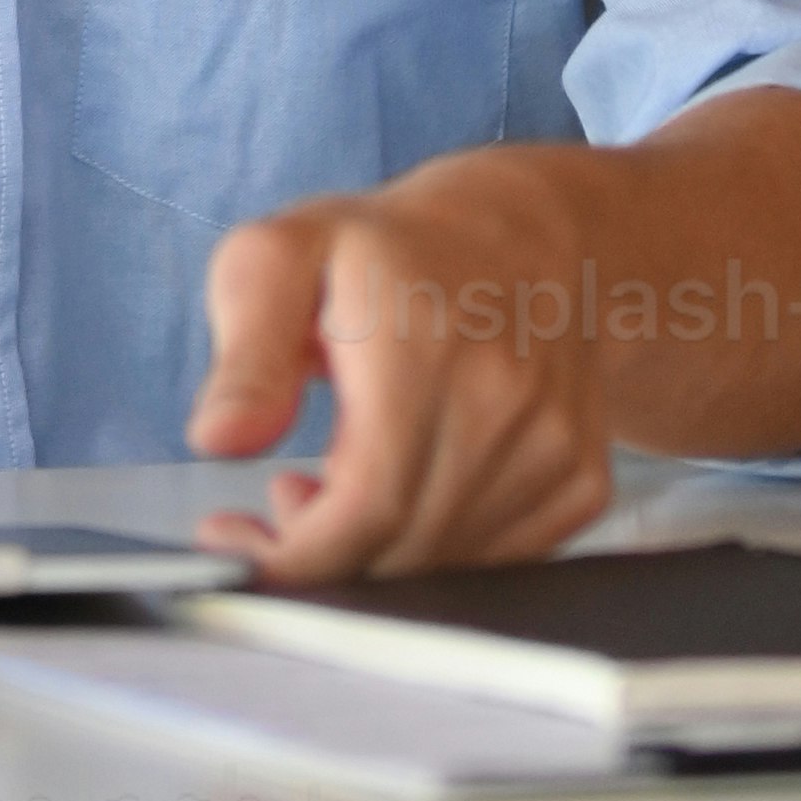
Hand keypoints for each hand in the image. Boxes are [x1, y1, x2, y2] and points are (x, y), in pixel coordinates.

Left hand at [186, 152, 622, 578]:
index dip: (293, 554)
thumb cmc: (386, 251)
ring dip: (375, 551)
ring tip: (336, 481)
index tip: (232, 541)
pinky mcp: (582, 480)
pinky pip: (495, 560)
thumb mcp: (281, 259)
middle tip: (282, 498)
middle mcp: (504, 404)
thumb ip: (246, 356)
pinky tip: (404, 489)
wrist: (528, 236)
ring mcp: (555, 447)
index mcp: (423, 349)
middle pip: (400, 548)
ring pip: (445, 564)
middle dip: (320, 551)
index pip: (366, 507)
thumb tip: (218, 441)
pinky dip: (435, 548)